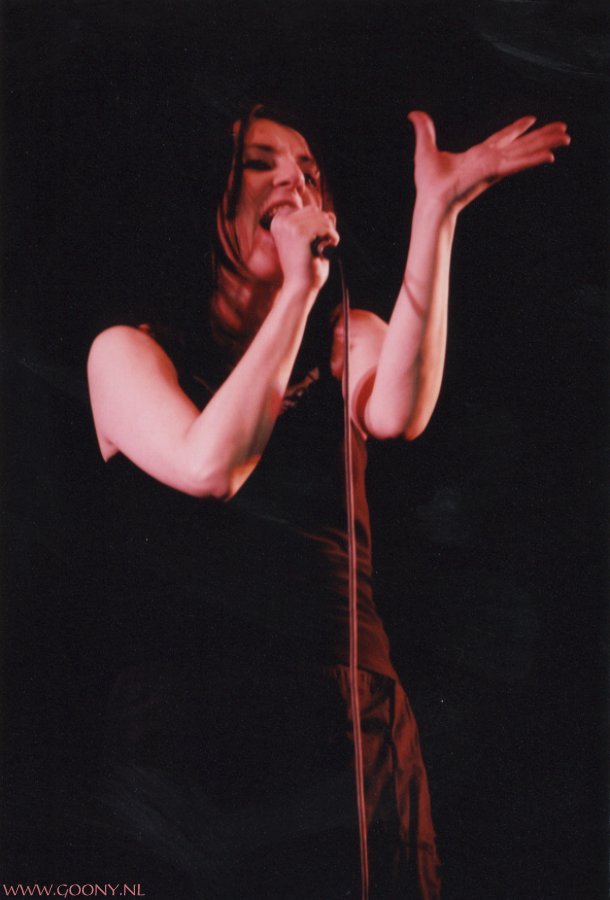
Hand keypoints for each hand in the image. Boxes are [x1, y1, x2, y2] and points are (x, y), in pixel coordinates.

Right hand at [270, 206, 338, 291]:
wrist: (299, 287)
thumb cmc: (304, 268)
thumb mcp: (309, 242)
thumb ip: (318, 226)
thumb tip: (331, 214)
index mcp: (279, 222)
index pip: (308, 210)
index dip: (318, 224)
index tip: (315, 240)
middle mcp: (281, 222)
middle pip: (315, 210)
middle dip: (324, 226)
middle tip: (323, 244)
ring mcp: (290, 226)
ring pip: (322, 217)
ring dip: (329, 232)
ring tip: (324, 247)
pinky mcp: (300, 233)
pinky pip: (325, 226)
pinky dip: (332, 237)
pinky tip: (327, 248)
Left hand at [407, 111, 570, 213]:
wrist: (431, 202)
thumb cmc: (428, 184)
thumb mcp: (425, 150)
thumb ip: (424, 130)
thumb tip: (413, 114)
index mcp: (479, 155)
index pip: (501, 139)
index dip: (516, 128)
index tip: (531, 120)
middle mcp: (490, 160)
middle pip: (521, 144)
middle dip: (542, 136)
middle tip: (563, 129)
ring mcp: (494, 167)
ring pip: (525, 152)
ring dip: (546, 144)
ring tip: (566, 136)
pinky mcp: (494, 173)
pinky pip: (517, 165)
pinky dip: (533, 160)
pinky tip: (550, 156)